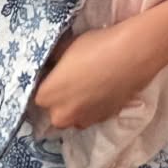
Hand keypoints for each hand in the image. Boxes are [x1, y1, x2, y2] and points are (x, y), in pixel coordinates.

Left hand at [33, 23, 152, 129]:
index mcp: (45, 97)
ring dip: (74, 103)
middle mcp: (60, 116)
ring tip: (87, 83)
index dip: (43, 81)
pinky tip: (100, 87)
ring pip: (72, 114)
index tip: (52, 71)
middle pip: (52, 108)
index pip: (34, 93)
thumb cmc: (95, 46)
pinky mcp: (102, 120)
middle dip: (58, 96)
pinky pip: (89, 114)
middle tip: (70, 77)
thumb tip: (50, 63)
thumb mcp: (65, 46)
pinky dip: (91, 105)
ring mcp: (83, 121)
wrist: (132, 55)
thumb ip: (53, 60)